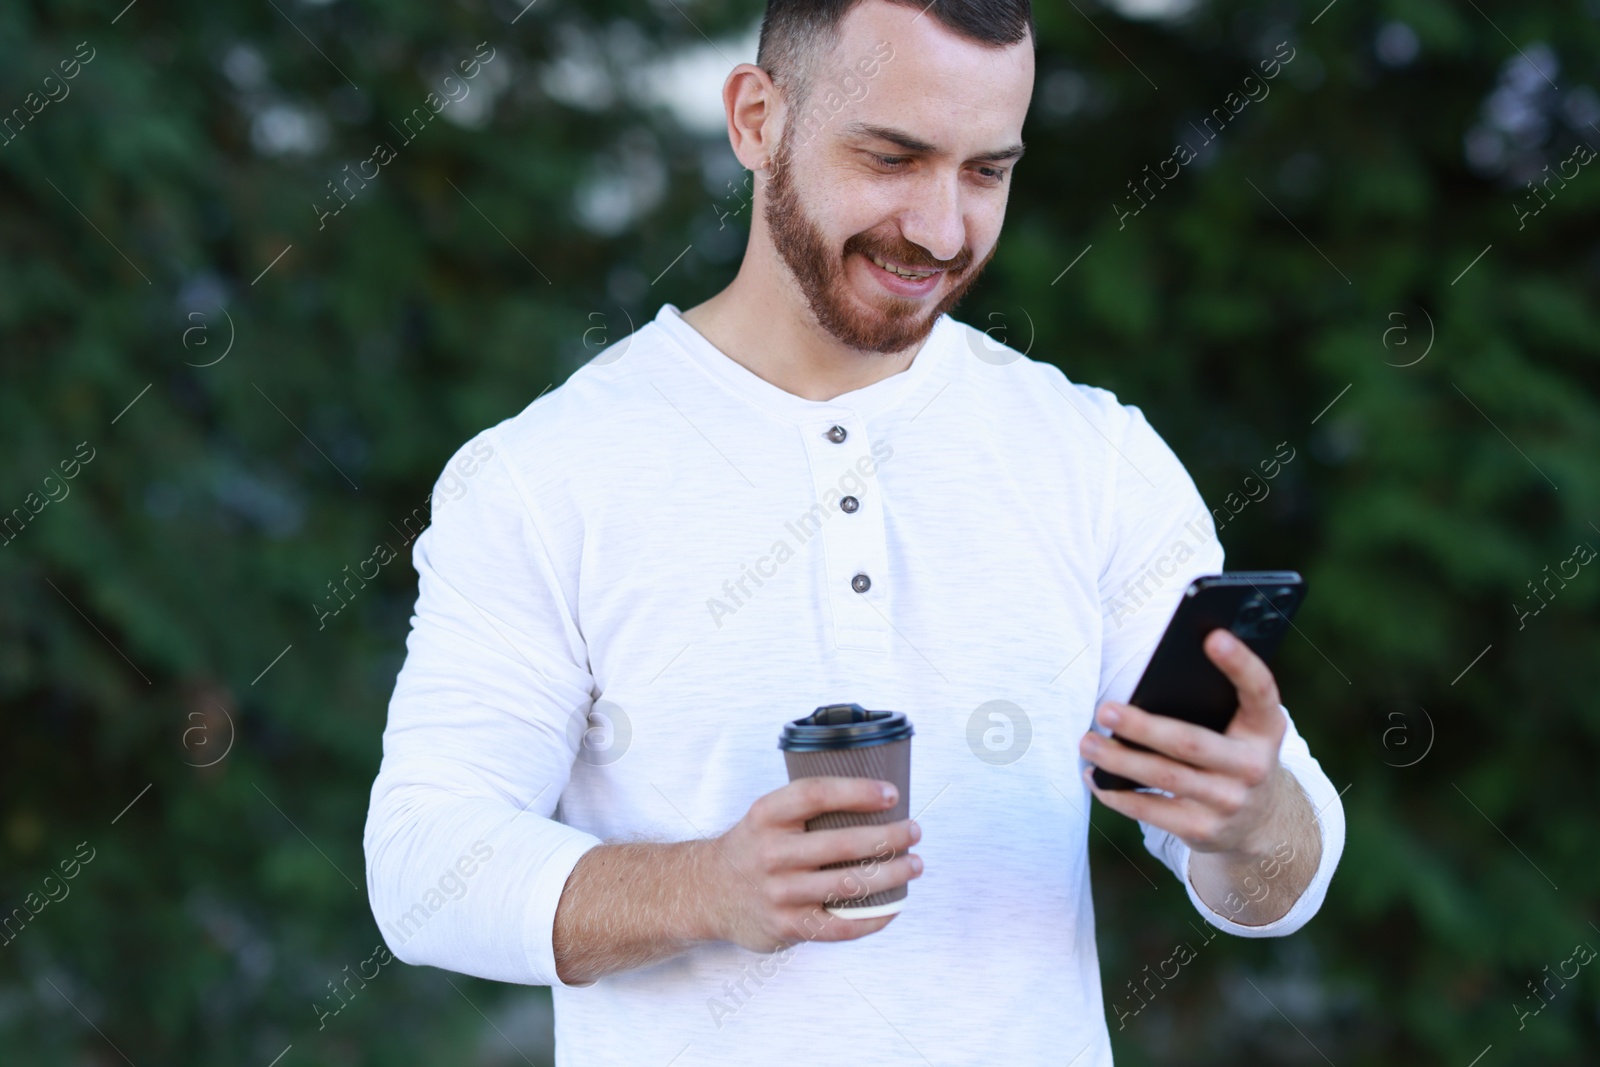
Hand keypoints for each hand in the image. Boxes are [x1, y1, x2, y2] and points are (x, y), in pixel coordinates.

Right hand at [702, 776, 922, 952]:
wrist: (709, 892)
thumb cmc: (754, 847)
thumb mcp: (767, 815)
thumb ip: (808, 807)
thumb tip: (877, 798)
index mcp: (766, 815)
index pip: (815, 794)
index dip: (858, 791)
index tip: (892, 794)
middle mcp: (770, 853)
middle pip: (842, 843)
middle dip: (889, 837)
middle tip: (914, 831)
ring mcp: (779, 893)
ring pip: (849, 885)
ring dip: (892, 875)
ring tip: (914, 866)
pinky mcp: (787, 926)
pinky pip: (840, 926)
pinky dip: (874, 919)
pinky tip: (893, 907)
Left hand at [1079, 628, 1288, 855]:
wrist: (1260, 821)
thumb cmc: (1234, 752)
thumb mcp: (1242, 727)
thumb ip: (1215, 701)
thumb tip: (1150, 680)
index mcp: (1266, 727)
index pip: (1260, 689)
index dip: (1240, 662)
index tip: (1213, 635)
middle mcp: (1254, 766)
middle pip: (1191, 743)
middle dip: (1143, 727)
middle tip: (1104, 710)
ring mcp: (1230, 802)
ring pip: (1164, 777)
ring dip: (1118, 759)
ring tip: (1086, 742)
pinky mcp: (1204, 830)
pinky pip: (1152, 811)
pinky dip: (1117, 794)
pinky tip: (1094, 776)